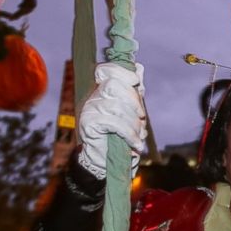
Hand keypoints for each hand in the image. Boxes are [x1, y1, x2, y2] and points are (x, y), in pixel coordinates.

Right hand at [77, 62, 148, 179]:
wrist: (105, 163)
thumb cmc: (120, 137)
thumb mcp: (130, 112)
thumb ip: (133, 91)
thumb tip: (139, 67)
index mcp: (101, 91)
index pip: (105, 70)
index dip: (120, 71)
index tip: (136, 81)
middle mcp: (92, 98)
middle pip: (114, 85)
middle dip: (134, 101)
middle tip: (142, 118)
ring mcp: (89, 110)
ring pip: (117, 106)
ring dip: (134, 123)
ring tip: (139, 135)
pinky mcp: (89, 124)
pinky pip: (115, 123)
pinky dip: (130, 134)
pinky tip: (136, 143)